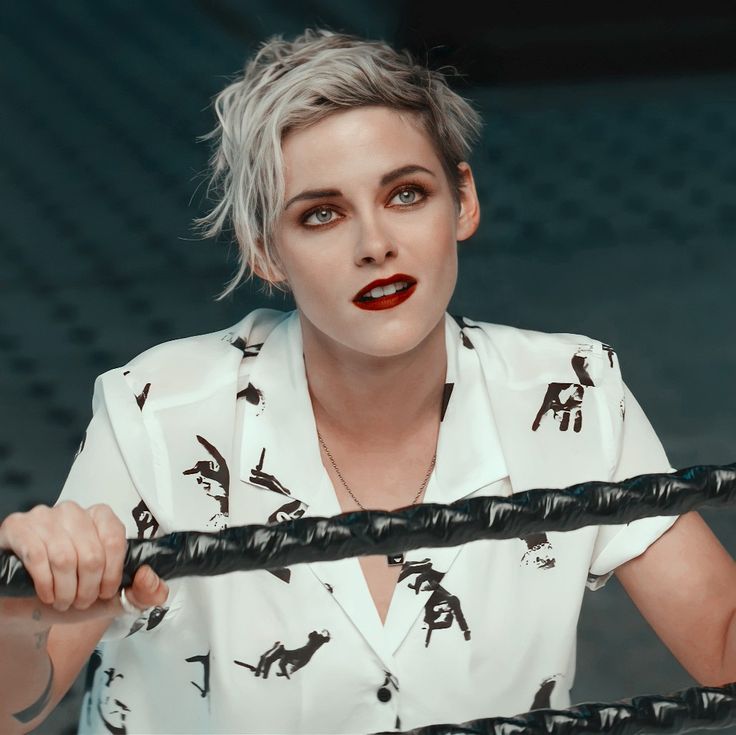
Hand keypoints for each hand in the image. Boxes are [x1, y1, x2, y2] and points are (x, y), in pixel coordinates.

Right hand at [0, 501, 167, 619]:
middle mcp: (73, 512)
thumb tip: (150, 577)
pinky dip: (45, 583)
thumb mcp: (112, 598)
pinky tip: (46, 594)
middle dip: (88, 588)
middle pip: (91, 553)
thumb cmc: (71, 592)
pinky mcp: (18, 528)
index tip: (105, 592)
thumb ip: (144, 592)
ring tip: (63, 600)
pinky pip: (37, 555)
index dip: (112, 573)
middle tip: (80, 601)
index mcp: (100, 517)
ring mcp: (44, 517)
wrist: (31, 606)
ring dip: (66, 590)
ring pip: (64, 557)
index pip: (115, 539)